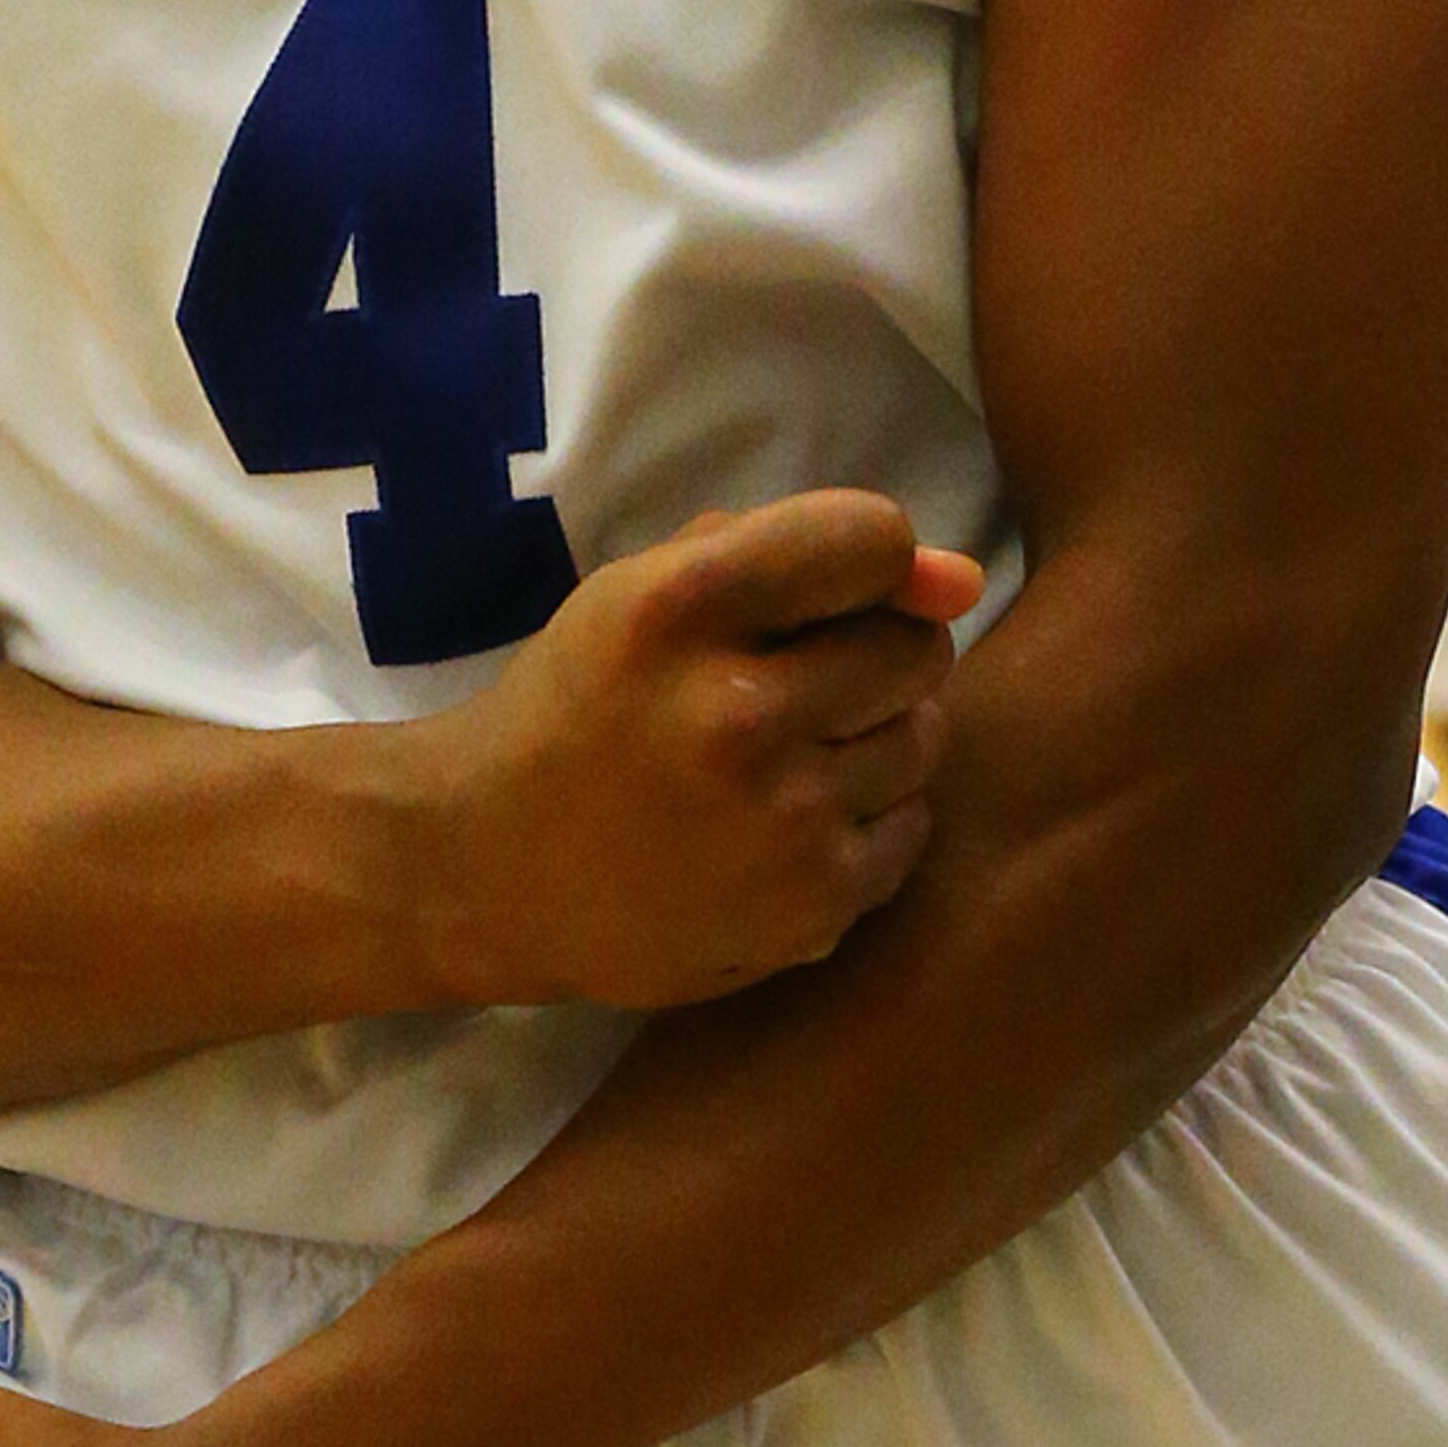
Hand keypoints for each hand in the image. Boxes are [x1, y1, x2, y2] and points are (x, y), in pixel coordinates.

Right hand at [407, 491, 979, 1015]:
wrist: (485, 867)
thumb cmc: (578, 704)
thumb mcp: (640, 590)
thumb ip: (790, 554)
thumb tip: (962, 580)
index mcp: (683, 606)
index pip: (871, 538)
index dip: (870, 561)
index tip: (834, 594)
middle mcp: (736, 711)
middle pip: (914, 645)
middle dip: (876, 652)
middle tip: (809, 683)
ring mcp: (780, 820)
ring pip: (924, 738)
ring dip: (876, 735)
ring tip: (797, 753)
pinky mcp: (809, 908)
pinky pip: (910, 829)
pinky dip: (866, 818)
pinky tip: (792, 821)